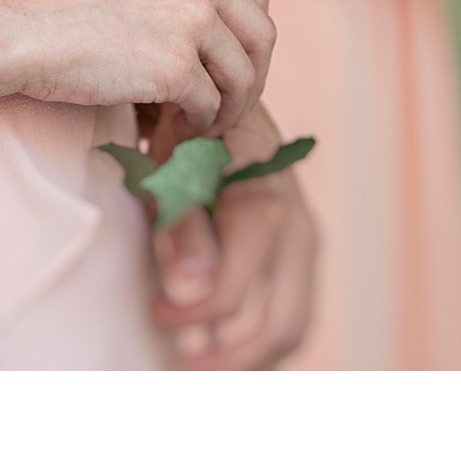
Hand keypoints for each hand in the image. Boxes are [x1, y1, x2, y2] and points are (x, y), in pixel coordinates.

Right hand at [0, 0, 275, 134]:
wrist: (21, 30)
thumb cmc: (66, 10)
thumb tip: (224, 32)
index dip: (249, 40)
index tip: (233, 68)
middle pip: (262, 36)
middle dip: (252, 78)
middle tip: (228, 106)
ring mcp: (192, 19)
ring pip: (242, 77)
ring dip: (228, 109)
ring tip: (200, 126)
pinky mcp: (176, 65)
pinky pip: (210, 105)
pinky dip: (198, 126)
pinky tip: (175, 133)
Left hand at [149, 102, 316, 368]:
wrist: (220, 100)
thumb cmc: (187, 134)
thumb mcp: (170, 168)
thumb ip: (179, 229)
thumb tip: (189, 294)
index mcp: (260, 205)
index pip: (230, 293)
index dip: (188, 317)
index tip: (154, 311)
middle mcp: (295, 225)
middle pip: (276, 326)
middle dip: (226, 359)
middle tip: (178, 360)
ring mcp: (305, 239)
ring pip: (290, 327)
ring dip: (245, 357)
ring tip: (196, 360)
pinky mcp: (303, 250)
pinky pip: (294, 314)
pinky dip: (262, 341)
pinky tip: (223, 346)